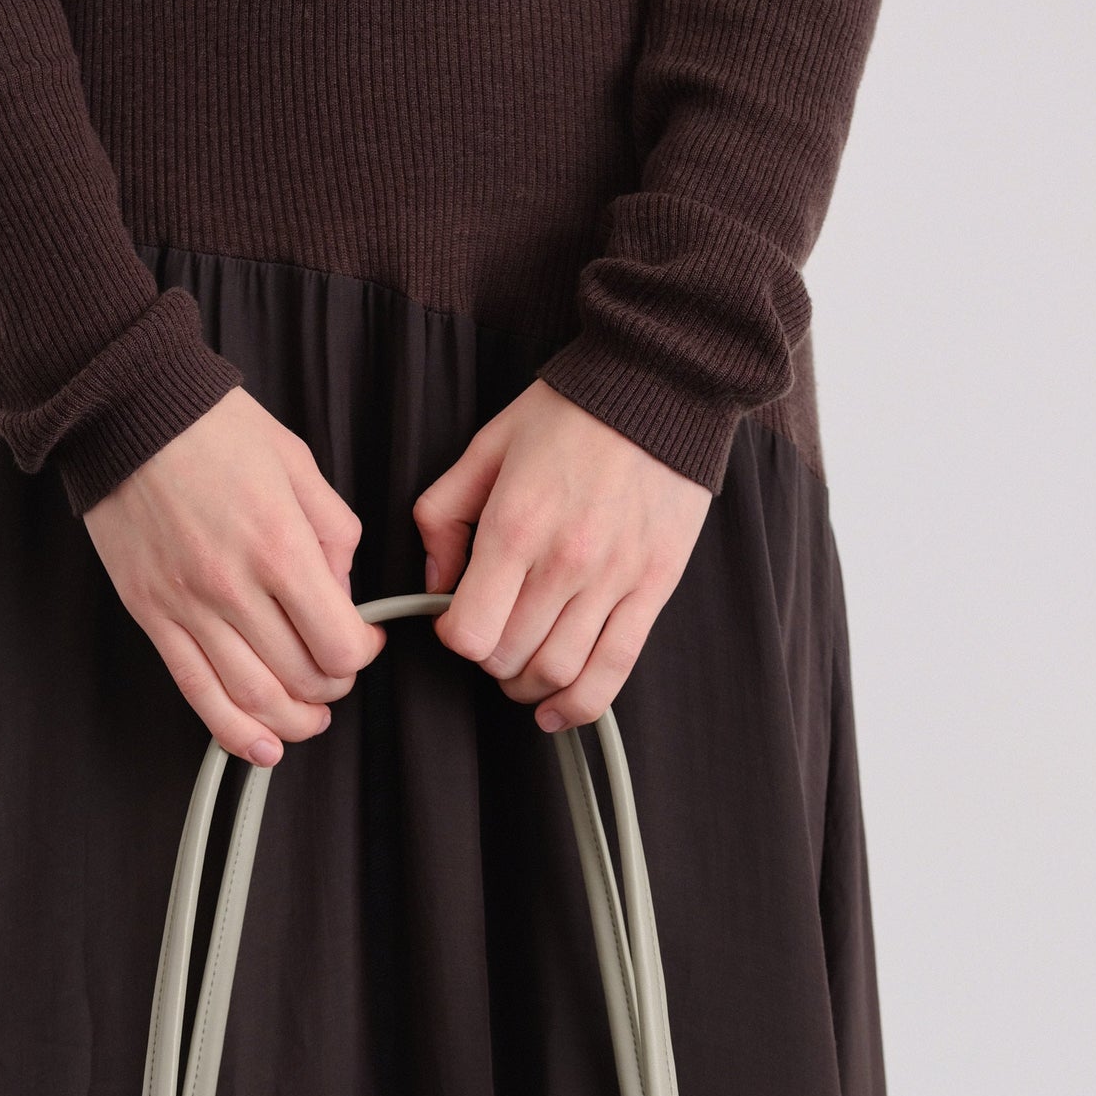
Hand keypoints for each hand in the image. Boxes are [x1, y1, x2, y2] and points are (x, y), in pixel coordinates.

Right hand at [84, 388, 385, 764]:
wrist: (124, 411)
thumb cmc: (212, 428)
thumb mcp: (299, 464)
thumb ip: (334, 536)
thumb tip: (341, 595)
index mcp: (279, 547)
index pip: (339, 643)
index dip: (363, 653)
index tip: (365, 641)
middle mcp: (233, 588)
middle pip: (302, 677)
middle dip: (333, 685)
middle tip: (337, 670)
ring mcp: (188, 608)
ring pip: (253, 699)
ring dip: (293, 721)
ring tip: (310, 716)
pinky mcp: (153, 617)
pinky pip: (198, 692)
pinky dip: (234, 733)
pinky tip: (261, 748)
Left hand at [413, 380, 711, 729]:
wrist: (661, 384)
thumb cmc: (572, 412)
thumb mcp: (487, 447)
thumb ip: (443, 516)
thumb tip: (434, 584)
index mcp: (516, 526)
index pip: (469, 631)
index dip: (453, 638)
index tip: (455, 623)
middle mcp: (565, 561)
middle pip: (509, 658)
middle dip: (489, 661)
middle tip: (491, 639)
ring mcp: (614, 580)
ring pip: (558, 673)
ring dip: (528, 686)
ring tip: (520, 671)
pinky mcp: (653, 588)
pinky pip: (614, 670)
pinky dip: (580, 705)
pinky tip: (556, 711)